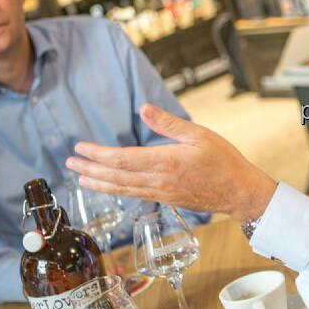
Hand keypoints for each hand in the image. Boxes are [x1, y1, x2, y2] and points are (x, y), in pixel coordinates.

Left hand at [65, 103, 277, 220]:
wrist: (239, 192)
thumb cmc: (224, 161)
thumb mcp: (199, 134)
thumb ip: (168, 123)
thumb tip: (143, 108)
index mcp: (166, 162)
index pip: (122, 159)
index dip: (98, 154)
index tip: (80, 147)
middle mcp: (159, 181)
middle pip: (115, 177)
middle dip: (90, 169)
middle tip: (69, 161)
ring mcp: (161, 193)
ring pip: (122, 189)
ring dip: (98, 183)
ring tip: (79, 177)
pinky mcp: (165, 200)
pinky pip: (134, 195)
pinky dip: (115, 190)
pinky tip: (108, 186)